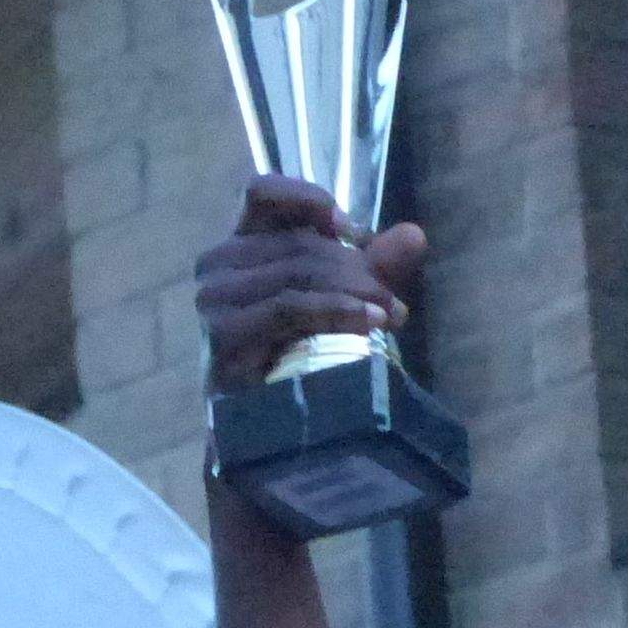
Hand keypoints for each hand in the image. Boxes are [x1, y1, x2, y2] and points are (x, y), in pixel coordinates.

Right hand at [193, 176, 423, 391]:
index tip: (349, 230)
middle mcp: (216, 265)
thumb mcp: (340, 303)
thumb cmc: (295, 360)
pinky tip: (370, 324)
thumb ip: (371, 269)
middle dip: (356, 268)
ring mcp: (213, 301)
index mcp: (239, 245)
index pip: (262, 193)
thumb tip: (414, 234)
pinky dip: (336, 311)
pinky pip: (289, 307)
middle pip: (297, 244)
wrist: (264, 433)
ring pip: (297, 273)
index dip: (307, 199)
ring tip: (389, 316)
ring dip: (355, 292)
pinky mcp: (222, 335)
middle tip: (392, 301)